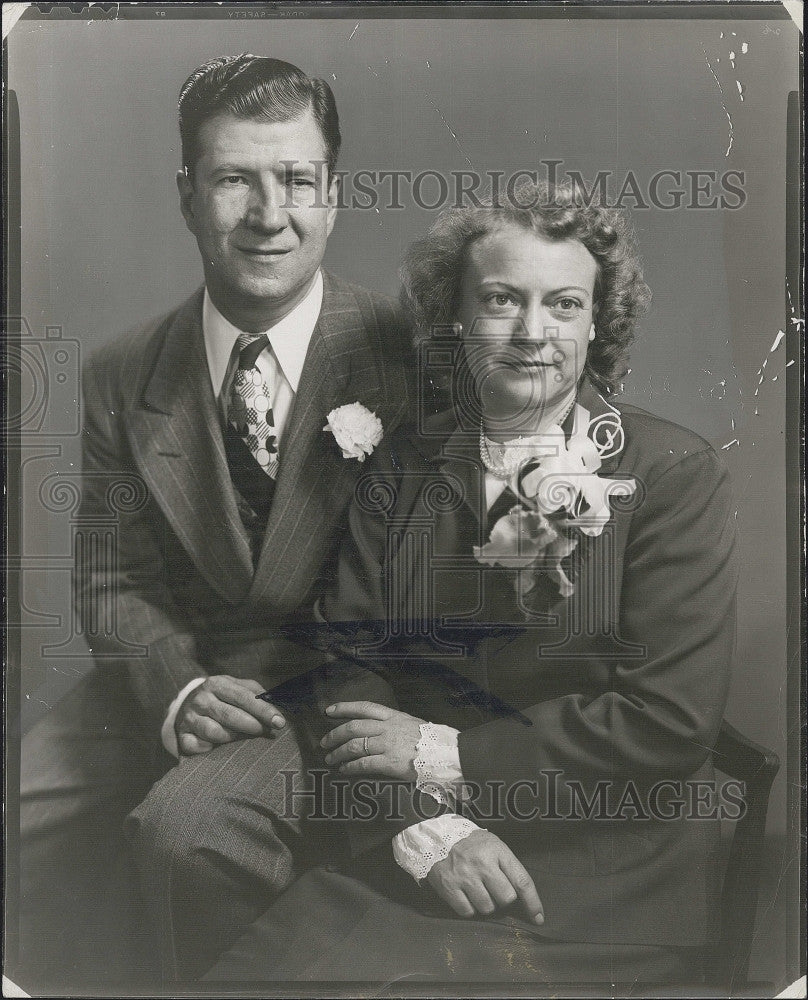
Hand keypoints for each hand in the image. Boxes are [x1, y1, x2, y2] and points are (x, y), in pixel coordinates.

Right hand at [175, 675, 285, 755]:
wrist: (188, 704)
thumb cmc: (223, 697)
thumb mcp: (238, 688)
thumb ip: (257, 694)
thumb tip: (276, 709)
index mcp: (217, 684)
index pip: (243, 697)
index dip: (263, 710)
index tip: (279, 722)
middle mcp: (201, 699)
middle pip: (229, 715)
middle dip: (252, 725)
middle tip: (267, 732)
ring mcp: (189, 718)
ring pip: (214, 732)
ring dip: (233, 738)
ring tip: (245, 738)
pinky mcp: (182, 735)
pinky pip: (196, 746)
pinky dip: (208, 749)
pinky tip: (217, 748)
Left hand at [320, 701, 424, 779]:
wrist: (447, 754)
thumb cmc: (432, 741)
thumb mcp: (412, 724)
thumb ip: (394, 726)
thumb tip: (377, 730)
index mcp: (394, 716)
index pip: (364, 707)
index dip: (344, 708)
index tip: (329, 711)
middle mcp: (388, 727)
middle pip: (354, 727)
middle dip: (335, 734)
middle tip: (324, 742)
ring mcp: (388, 744)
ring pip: (355, 746)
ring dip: (339, 753)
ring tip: (331, 759)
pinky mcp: (390, 762)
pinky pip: (363, 764)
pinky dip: (350, 767)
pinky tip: (345, 770)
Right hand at [426, 829, 543, 924]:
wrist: (437, 836)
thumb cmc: (471, 844)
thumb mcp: (493, 845)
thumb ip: (508, 867)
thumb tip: (523, 898)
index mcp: (497, 850)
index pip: (522, 881)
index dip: (533, 903)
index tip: (538, 917)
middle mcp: (482, 864)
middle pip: (506, 898)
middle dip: (503, 898)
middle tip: (494, 889)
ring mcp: (464, 876)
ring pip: (487, 908)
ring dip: (486, 904)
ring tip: (478, 890)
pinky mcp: (449, 887)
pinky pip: (467, 912)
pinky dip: (469, 908)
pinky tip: (466, 895)